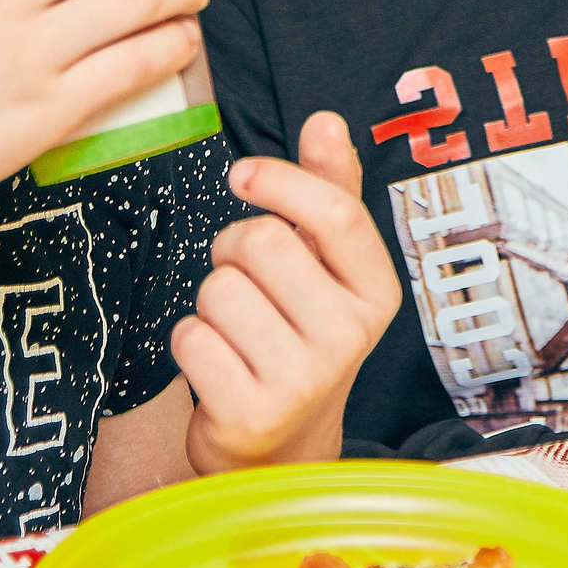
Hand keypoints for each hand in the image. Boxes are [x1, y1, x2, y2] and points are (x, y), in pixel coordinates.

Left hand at [176, 113, 399, 474]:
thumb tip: (326, 120)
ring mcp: (304, 380)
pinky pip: (190, 337)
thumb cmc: (299, 335)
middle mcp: (350, 336)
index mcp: (377, 291)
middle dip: (233, 250)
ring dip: (210, 301)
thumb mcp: (327, 267)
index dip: (279, 180)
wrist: (283, 447)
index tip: (241, 175)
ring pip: (218, 289)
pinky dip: (189, 344)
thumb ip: (327, 191)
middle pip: (260, 242)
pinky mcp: (252, 415)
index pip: (335, 213)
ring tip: (237, 331)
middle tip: (248, 283)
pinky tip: (219, 366)